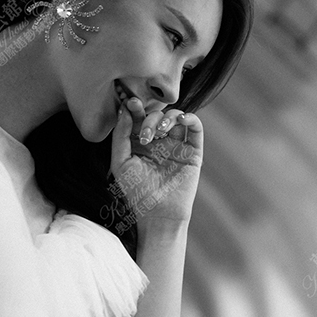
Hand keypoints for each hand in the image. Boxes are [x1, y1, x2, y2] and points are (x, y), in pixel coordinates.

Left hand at [109, 98, 203, 230]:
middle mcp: (159, 141)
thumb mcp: (120, 162)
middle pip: (157, 115)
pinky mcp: (193, 152)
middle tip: (145, 135)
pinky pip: (195, 128)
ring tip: (161, 131)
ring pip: (176, 117)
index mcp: (140, 143)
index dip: (135, 107)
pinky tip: (181, 121)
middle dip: (150, 118)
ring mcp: (177, 145)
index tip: (131, 102)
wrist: (158, 214)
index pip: (139, 117)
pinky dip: (190, 118)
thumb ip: (121, 136)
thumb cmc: (136, 192)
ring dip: (167, 118)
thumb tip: (125, 111)